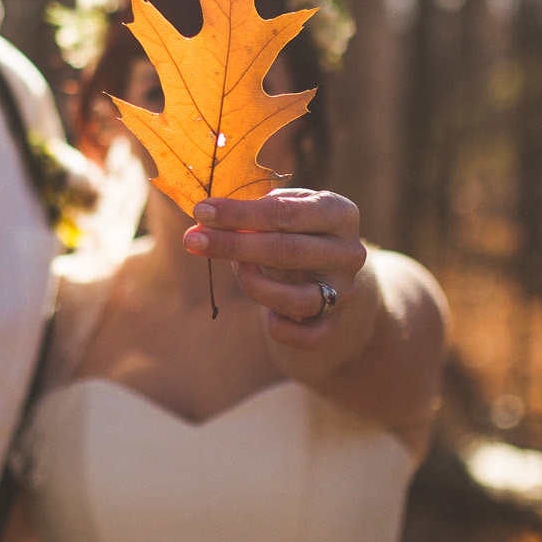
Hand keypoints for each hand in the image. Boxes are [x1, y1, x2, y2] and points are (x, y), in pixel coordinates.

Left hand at [183, 189, 371, 370]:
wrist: (327, 268)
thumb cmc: (294, 228)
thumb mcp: (283, 206)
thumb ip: (253, 208)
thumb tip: (207, 218)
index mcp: (340, 213)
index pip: (284, 212)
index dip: (239, 213)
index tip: (201, 211)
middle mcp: (349, 253)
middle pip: (285, 251)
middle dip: (233, 245)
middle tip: (192, 239)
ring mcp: (343, 291)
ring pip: (294, 300)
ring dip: (252, 284)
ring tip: (237, 268)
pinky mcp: (334, 323)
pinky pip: (302, 336)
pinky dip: (279, 327)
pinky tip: (267, 313)